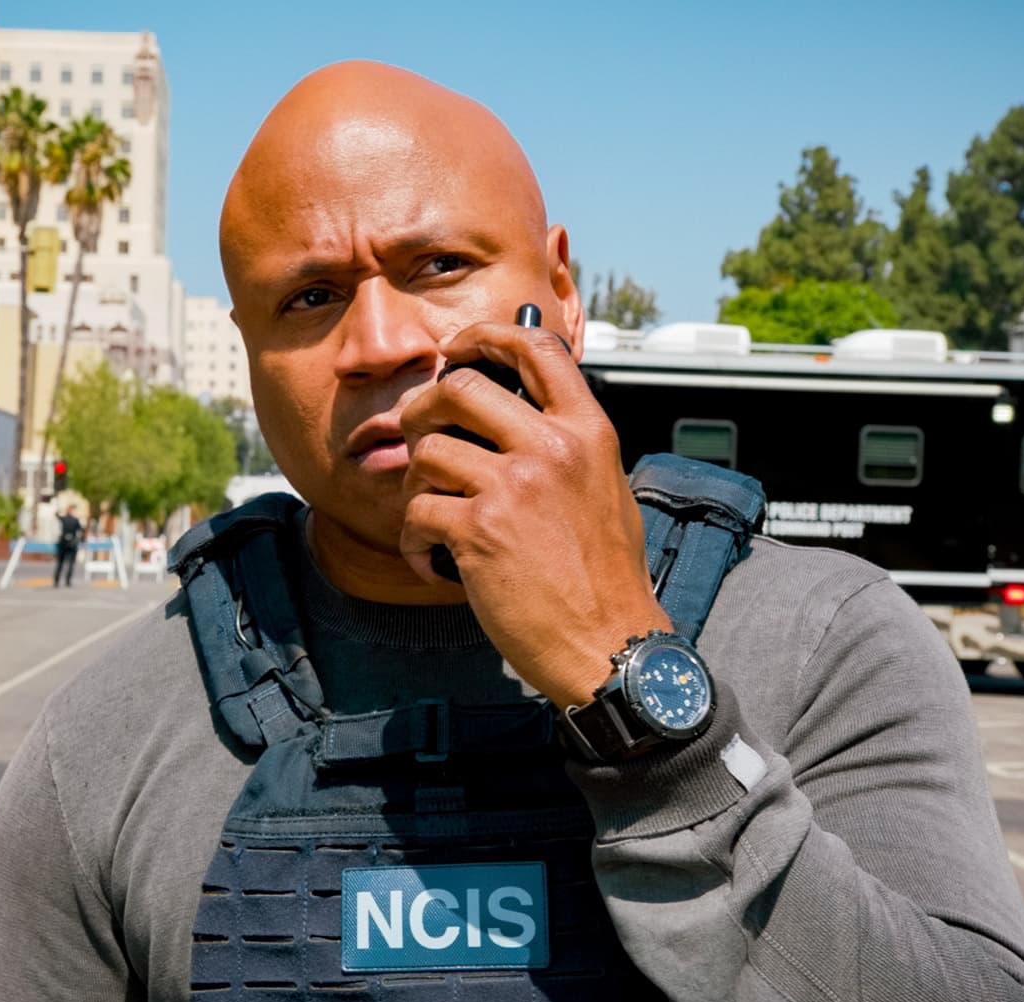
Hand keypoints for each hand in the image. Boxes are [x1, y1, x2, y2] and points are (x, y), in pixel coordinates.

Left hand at [397, 319, 670, 707]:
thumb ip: (565, 443)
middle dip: (425, 406)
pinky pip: (417, 512)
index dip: (487, 336)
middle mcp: (552, 448)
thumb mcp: (605, 489)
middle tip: (417, 430)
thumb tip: (512, 407)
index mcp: (589, 433)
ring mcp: (513, 486)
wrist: (608, 643)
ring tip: (436, 517)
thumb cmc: (605, 577)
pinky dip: (415, 541)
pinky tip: (434, 560)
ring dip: (418, 484)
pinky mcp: (479, 530)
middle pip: (461, 387)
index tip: (458, 348)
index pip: (538, 349)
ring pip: (428, 449)